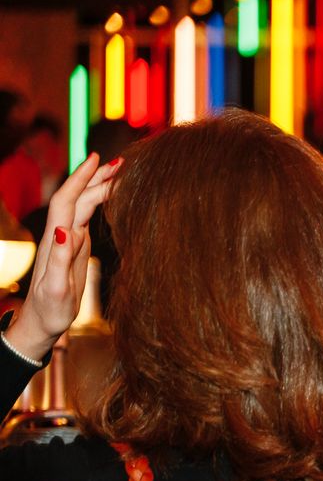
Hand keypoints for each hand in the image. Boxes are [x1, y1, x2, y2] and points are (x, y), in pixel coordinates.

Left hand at [6, 154, 120, 359]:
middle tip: (121, 162)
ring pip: (84, 204)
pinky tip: (112, 196)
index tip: (97, 160)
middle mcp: (62, 234)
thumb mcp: (55, 288)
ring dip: (99, 186)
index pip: (68, 201)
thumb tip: (67, 230)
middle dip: (96, 177)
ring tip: (120, 172)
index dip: (81, 179)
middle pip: (78, 197)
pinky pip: (88, 215)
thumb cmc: (50, 309)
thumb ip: (60, 258)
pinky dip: (100, 201)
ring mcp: (70, 238)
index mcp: (57, 240)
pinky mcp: (77, 246)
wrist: (43, 320)